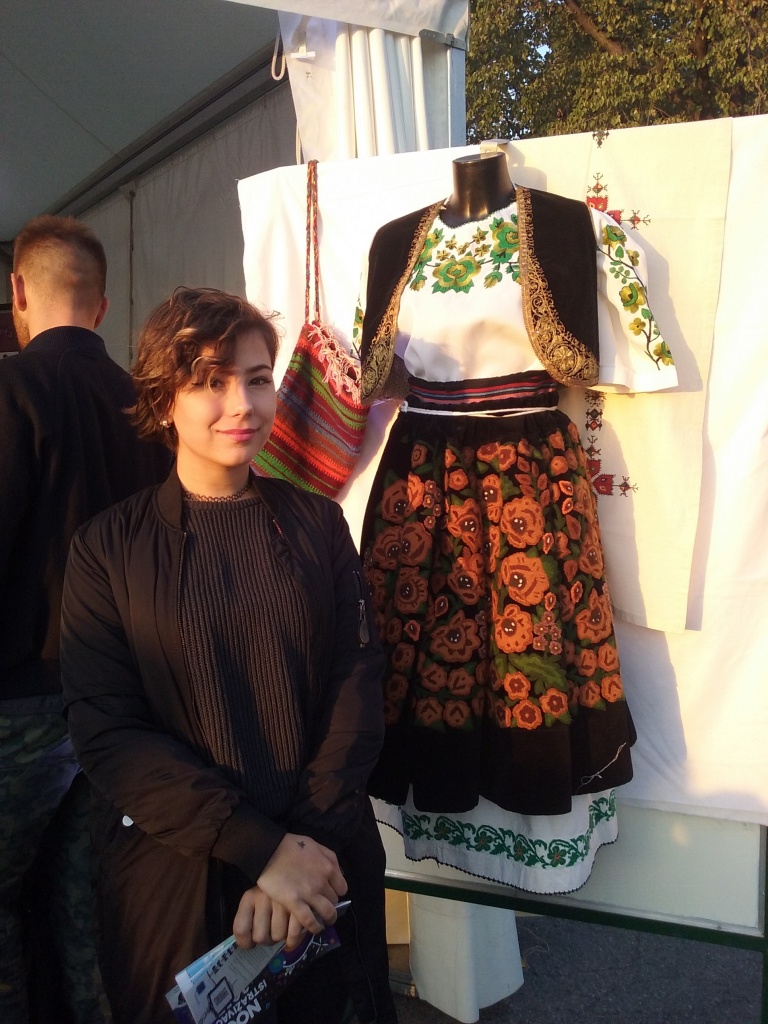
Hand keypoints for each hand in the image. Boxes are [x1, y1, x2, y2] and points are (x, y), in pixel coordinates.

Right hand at [233, 833, 346, 948]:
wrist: (269, 850)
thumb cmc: (291, 845)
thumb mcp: (316, 845)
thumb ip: (329, 858)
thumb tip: (337, 872)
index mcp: (328, 867)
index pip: (342, 888)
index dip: (336, 893)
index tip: (329, 895)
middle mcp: (322, 882)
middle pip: (334, 900)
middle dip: (330, 905)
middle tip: (322, 908)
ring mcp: (309, 893)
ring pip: (327, 913)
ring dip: (327, 919)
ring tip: (322, 923)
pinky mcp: (295, 903)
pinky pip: (310, 921)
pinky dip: (314, 927)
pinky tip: (313, 928)